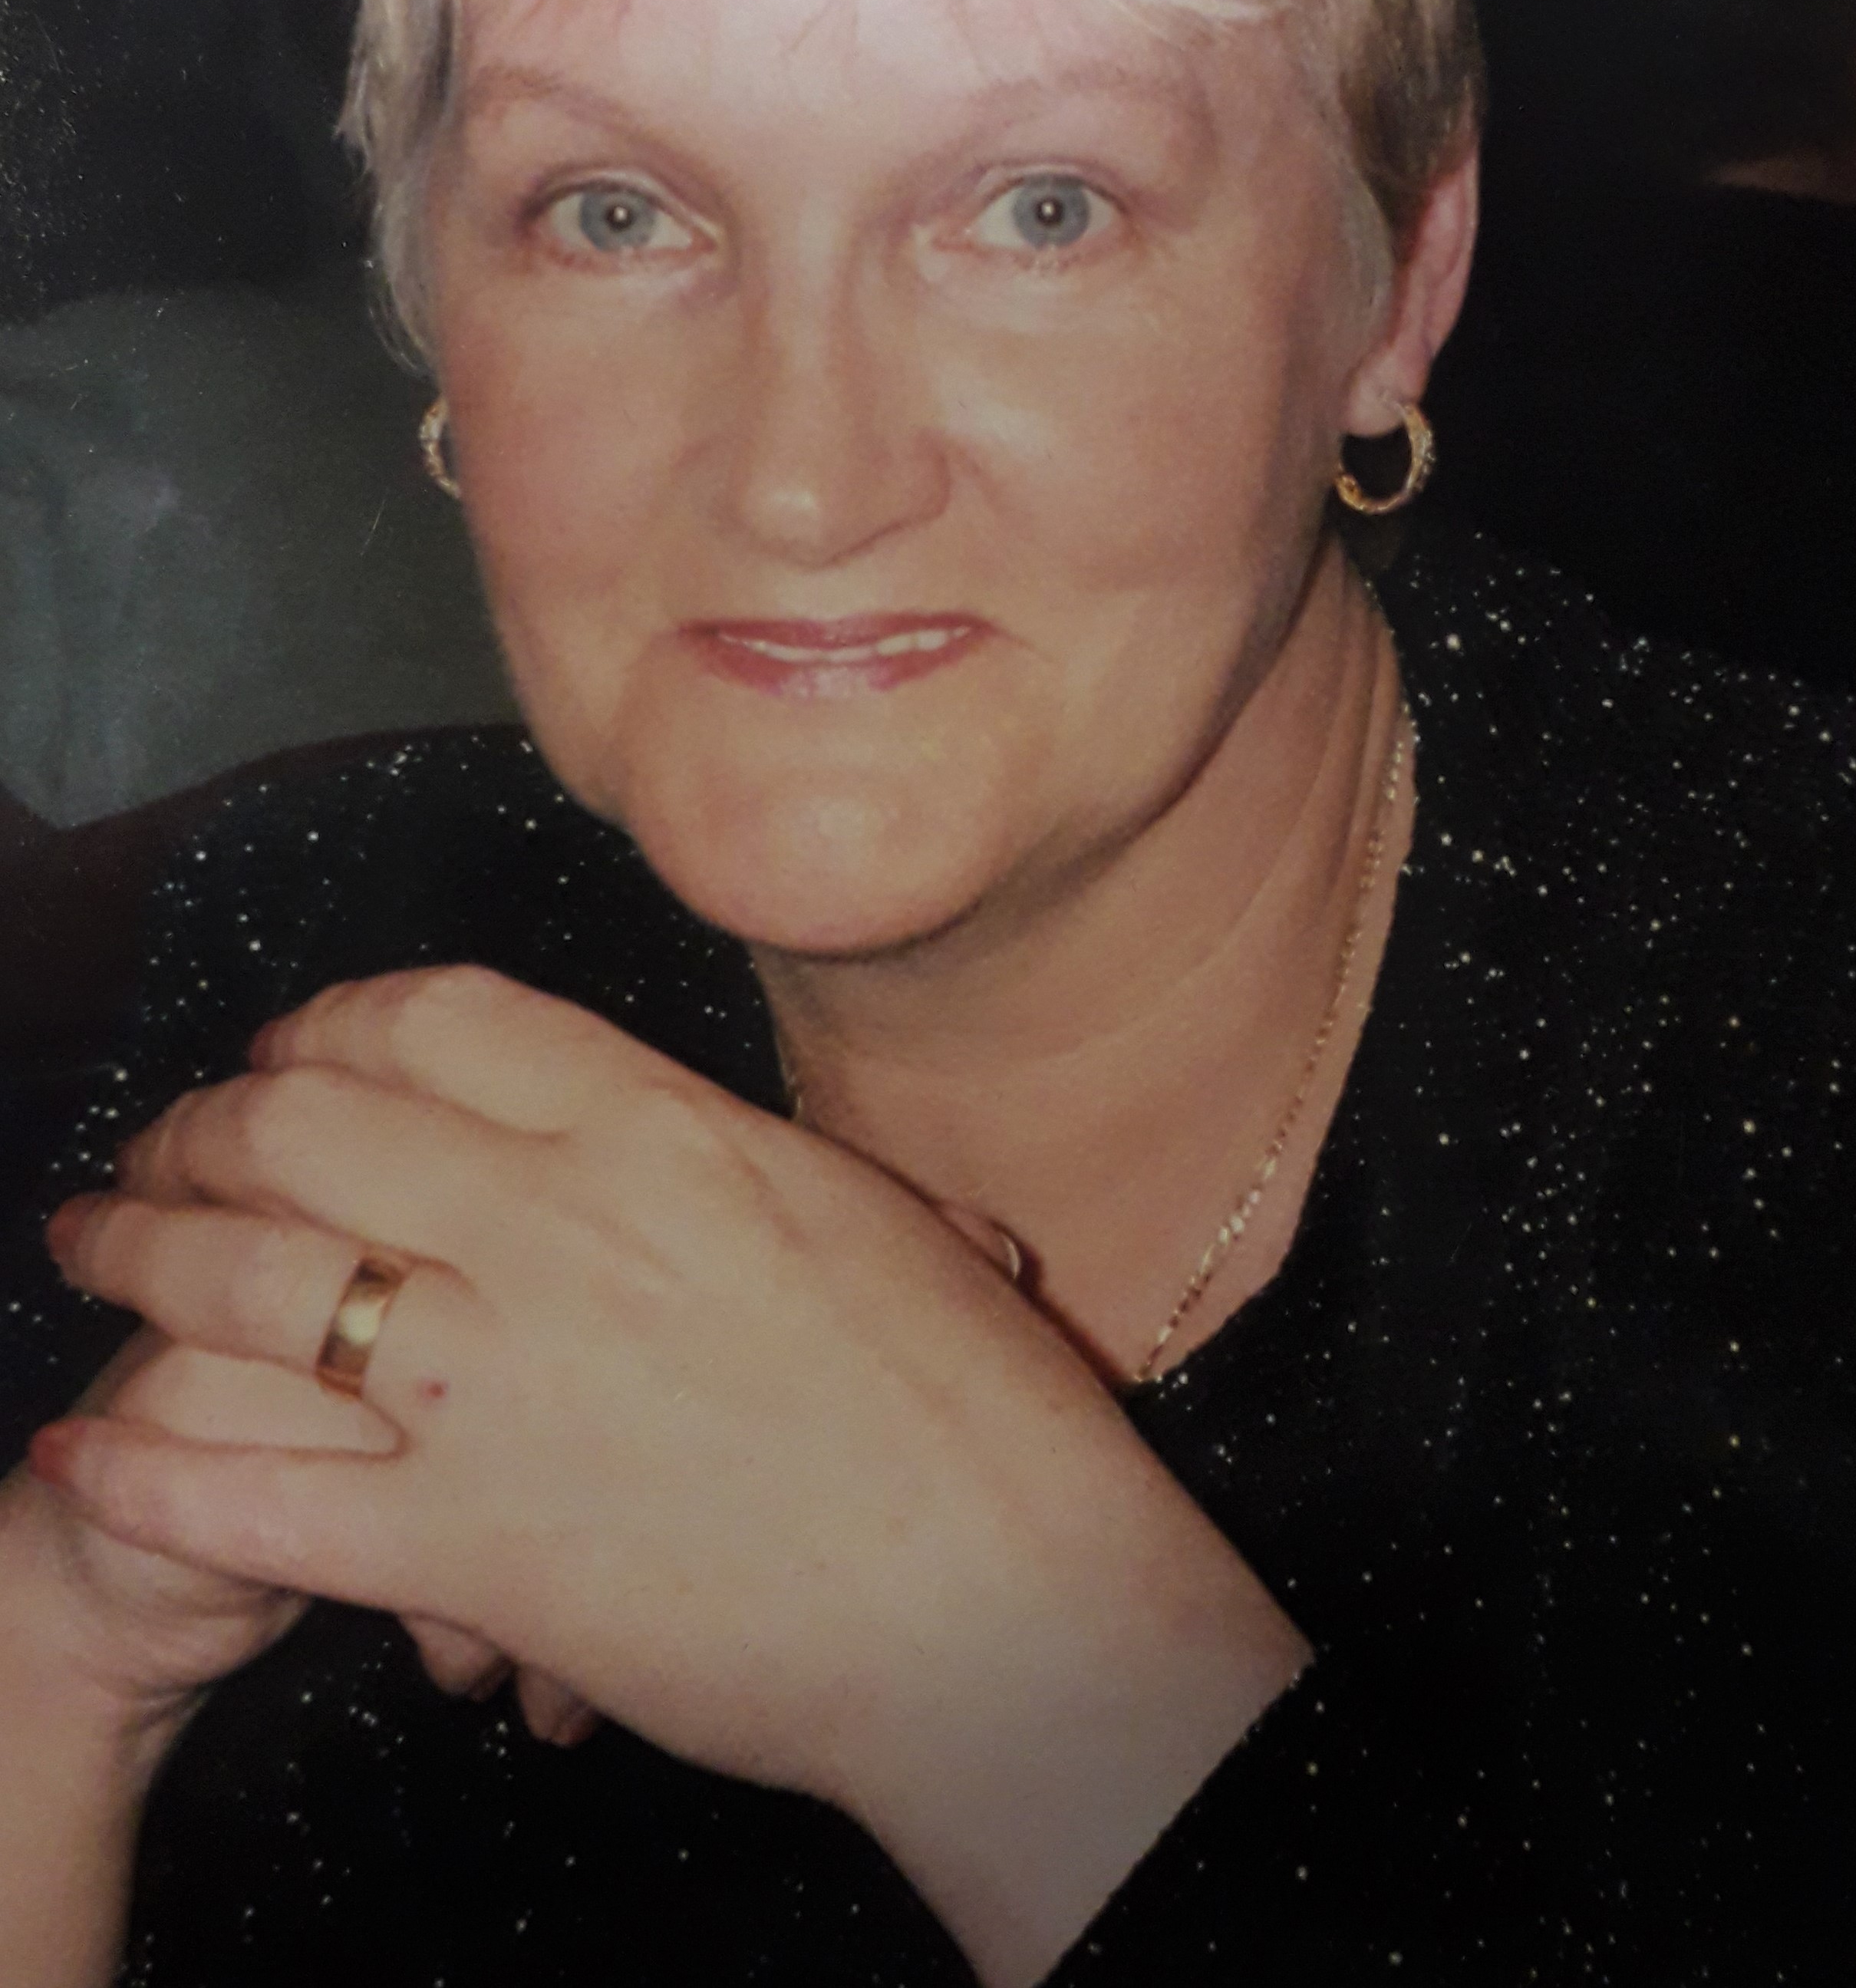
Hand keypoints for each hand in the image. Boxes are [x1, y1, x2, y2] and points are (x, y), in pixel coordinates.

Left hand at [37, 966, 1305, 1983]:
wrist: (1004, 1598)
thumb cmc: (974, 1404)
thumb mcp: (864, 1214)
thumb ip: (735, 1153)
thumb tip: (671, 1126)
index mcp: (661, 1127)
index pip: (433, 1016)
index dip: (327, 1020)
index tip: (290, 1051)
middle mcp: (558, 1224)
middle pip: (305, 1123)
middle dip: (203, 1126)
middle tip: (166, 1151)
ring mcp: (500, 1383)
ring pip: (249, 1279)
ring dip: (141, 1255)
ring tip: (98, 1250)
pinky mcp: (466, 1544)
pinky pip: (251, 1489)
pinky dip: (145, 1462)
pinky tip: (84, 1446)